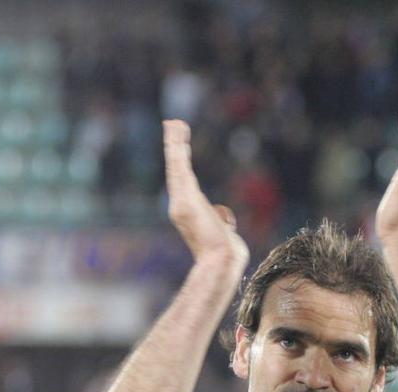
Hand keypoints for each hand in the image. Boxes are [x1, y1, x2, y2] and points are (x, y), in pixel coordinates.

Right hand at [163, 119, 249, 267]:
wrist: (221, 262)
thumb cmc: (224, 252)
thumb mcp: (224, 231)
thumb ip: (221, 219)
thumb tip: (224, 216)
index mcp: (188, 210)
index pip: (184, 180)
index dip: (181, 162)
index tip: (181, 144)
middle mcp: (180, 205)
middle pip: (177, 169)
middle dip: (175, 146)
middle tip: (172, 124)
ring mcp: (181, 202)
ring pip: (177, 166)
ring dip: (175, 143)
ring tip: (174, 123)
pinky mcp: (185, 200)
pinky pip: (180, 170)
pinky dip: (177, 151)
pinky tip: (177, 135)